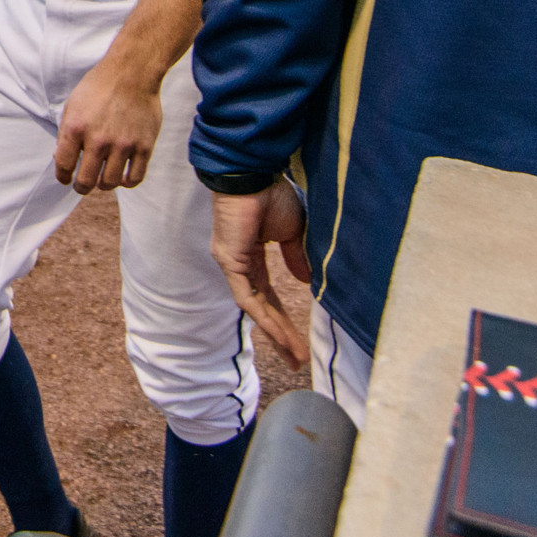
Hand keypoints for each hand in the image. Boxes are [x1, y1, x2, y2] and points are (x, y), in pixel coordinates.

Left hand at [54, 60, 165, 193]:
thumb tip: (62, 159)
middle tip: (83, 185)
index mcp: (76, 129)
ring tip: (103, 178)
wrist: (132, 72)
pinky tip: (122, 176)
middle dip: (81, 187)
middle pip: (86, 181)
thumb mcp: (72, 106)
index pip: (64, 166)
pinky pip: (135, 178)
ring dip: (104, 185)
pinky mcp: (144, 146)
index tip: (66, 179)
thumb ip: (66, 134)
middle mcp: (98, 140)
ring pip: (110, 183)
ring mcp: (123, 145)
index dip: (63, 177)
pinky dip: (126, 182)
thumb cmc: (99, 87)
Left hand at [211, 179, 311, 365]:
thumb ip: (296, 257)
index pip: (270, 296)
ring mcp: (232, 265)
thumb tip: (306, 282)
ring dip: (276, 333)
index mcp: (252, 257)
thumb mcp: (293, 232)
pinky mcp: (230, 262)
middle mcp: (239, 265)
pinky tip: (281, 335)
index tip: (299, 342)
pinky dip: (266, 317)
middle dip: (280, 335)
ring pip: (255, 309)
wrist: (254, 175)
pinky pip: (248, 298)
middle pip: (263, 308)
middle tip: (296, 360)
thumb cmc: (272, 195)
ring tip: (294, 356)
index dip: (285, 318)